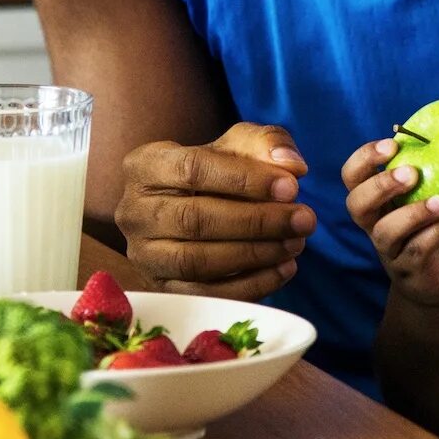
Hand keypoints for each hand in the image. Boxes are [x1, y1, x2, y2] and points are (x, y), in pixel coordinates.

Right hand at [114, 122, 314, 300]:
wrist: (191, 207)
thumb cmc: (217, 172)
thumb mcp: (239, 145)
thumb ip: (266, 144)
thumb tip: (291, 164)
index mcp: (145, 165)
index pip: (193, 169)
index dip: (245, 179)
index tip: (292, 186)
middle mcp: (133, 211)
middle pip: (195, 219)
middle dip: (257, 221)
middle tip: (304, 220)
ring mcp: (143, 254)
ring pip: (197, 261)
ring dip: (255, 254)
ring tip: (296, 244)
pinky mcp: (160, 288)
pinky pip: (204, 294)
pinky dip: (249, 285)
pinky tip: (284, 269)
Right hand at [342, 138, 438, 314]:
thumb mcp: (438, 199)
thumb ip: (438, 172)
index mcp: (378, 204)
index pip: (353, 177)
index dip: (364, 159)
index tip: (392, 144)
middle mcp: (376, 227)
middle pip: (356, 205)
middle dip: (380, 185)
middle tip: (411, 172)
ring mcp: (390, 253)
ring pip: (386, 231)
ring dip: (414, 212)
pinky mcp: (410, 273)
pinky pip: (418, 251)